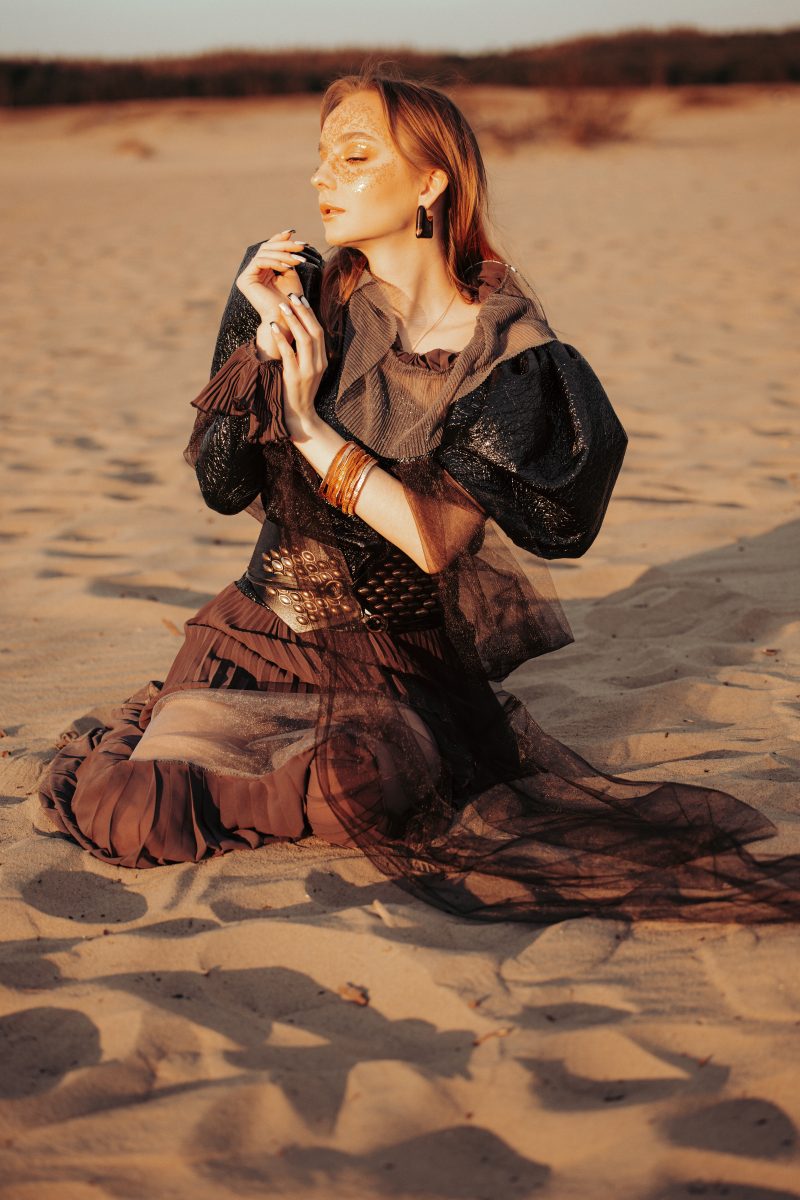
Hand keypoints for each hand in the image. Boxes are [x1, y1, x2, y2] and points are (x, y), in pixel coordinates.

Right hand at [235, 228, 308, 347]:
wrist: (287, 320)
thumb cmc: (292, 300)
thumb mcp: (290, 272)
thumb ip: (286, 255)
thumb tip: (288, 233)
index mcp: (262, 270)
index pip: (269, 249)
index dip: (280, 239)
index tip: (293, 232)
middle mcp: (252, 272)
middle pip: (266, 249)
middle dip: (284, 246)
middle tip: (300, 246)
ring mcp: (246, 276)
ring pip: (263, 254)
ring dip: (282, 254)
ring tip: (297, 258)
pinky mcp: (244, 280)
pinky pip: (259, 262)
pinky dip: (274, 261)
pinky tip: (287, 265)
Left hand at [268, 292, 327, 436]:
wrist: (299, 415)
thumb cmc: (299, 391)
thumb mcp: (308, 369)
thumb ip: (306, 352)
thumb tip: (297, 330)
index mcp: (323, 360)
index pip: (319, 331)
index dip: (310, 314)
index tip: (301, 299)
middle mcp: (318, 363)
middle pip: (314, 331)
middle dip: (303, 312)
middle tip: (292, 297)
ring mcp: (308, 371)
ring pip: (304, 339)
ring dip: (293, 321)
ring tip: (282, 307)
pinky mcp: (295, 377)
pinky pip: (289, 353)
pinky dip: (281, 338)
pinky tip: (273, 327)